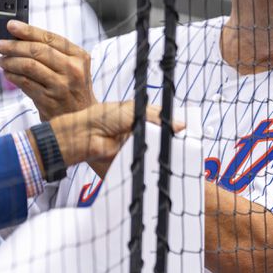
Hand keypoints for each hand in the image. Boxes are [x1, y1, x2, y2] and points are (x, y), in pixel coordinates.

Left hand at [0, 20, 94, 120]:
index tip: (11, 25)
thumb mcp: (73, 68)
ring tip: (2, 61)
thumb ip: (54, 53)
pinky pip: (25, 83)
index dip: (28, 30)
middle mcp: (73, 69)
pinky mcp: (49, 100)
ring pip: (29, 66)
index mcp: (80, 56)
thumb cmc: (73, 89)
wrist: (81, 117)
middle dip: (14, 46)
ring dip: (10, 61)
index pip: (51, 38)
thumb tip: (21, 37)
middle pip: (37, 51)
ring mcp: (62, 86)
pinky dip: (12, 76)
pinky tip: (8, 73)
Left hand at [47, 101, 185, 176]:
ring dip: (165, 149)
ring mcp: (138, 144)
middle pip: (163, 134)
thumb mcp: (133, 111)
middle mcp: (142, 129)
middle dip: (173, 137)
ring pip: (157, 147)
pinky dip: (154, 160)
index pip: (164, 118)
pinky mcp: (133, 158)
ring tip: (180, 151)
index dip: (174, 123)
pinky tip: (165, 161)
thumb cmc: (104, 117)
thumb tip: (180, 126)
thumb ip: (157, 118)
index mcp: (142, 115)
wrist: (85, 135)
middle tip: (187, 141)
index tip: (187, 129)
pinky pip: (148, 160)